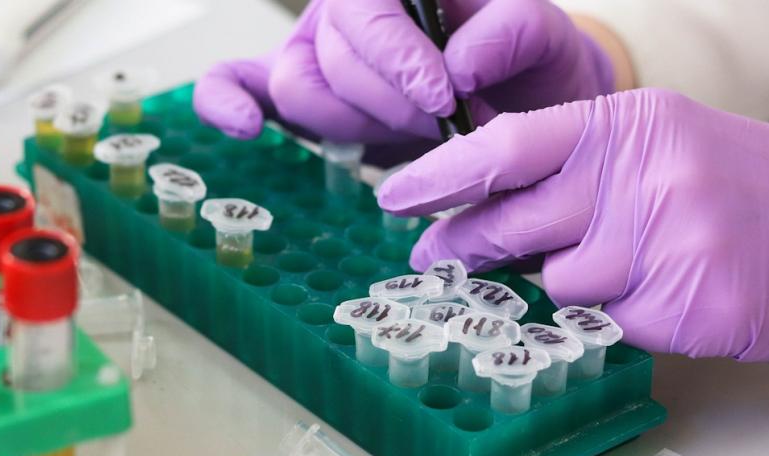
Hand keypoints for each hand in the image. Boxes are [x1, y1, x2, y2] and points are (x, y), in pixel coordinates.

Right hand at [193, 0, 614, 143]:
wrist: (521, 103)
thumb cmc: (526, 63)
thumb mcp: (541, 38)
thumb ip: (512, 31)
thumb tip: (460, 61)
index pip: (363, 5)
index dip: (395, 53)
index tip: (443, 94)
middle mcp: (348, 9)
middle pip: (331, 56)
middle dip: (392, 103)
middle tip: (448, 120)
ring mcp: (315, 46)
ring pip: (300, 89)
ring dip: (359, 124)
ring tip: (416, 131)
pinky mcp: (297, 92)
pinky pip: (238, 83)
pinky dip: (228, 101)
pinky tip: (245, 127)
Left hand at [377, 89, 768, 366]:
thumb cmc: (736, 181)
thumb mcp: (654, 144)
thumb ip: (572, 169)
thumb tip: (483, 206)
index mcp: (625, 125)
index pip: (508, 145)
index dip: (442, 174)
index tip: (397, 196)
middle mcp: (641, 177)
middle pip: (514, 222)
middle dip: (465, 244)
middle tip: (437, 255)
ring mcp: (666, 241)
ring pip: (559, 281)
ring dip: (571, 281)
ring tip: (626, 261)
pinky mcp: (686, 301)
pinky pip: (609, 320)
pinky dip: (620, 312)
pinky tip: (663, 288)